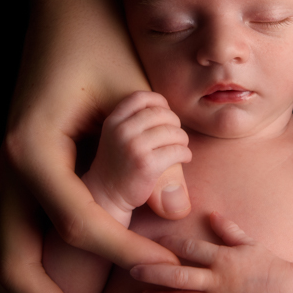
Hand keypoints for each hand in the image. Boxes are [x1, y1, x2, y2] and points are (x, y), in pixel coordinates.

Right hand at [86, 91, 191, 215]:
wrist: (107, 194)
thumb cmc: (118, 163)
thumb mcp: (116, 135)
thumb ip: (133, 119)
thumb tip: (165, 106)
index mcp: (114, 121)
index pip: (141, 97)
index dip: (158, 101)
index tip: (166, 112)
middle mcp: (122, 131)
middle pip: (161, 114)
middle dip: (175, 123)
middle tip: (176, 135)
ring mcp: (134, 147)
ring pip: (172, 132)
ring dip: (182, 140)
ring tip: (181, 147)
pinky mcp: (147, 165)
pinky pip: (177, 151)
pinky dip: (186, 154)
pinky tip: (184, 158)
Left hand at [130, 212, 292, 292]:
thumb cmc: (268, 266)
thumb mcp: (250, 243)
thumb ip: (228, 230)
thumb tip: (210, 214)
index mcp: (223, 258)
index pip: (190, 249)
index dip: (169, 245)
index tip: (153, 243)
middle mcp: (217, 280)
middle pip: (178, 275)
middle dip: (154, 272)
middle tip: (133, 270)